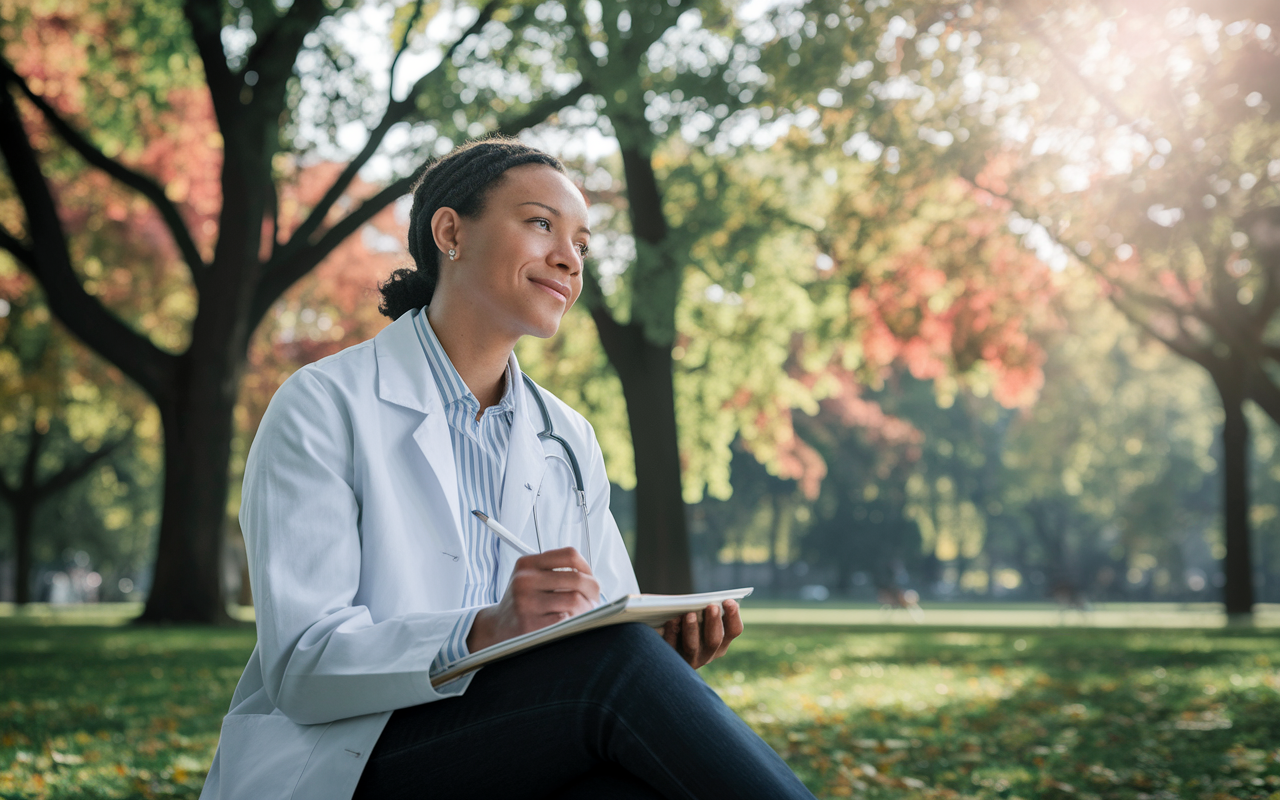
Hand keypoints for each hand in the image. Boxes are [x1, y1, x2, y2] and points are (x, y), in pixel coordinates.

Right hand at [467, 547, 597, 651]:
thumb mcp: (530, 577)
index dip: (587, 566)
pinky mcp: (529, 624)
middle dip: (593, 590)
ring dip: (586, 608)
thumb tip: (592, 578)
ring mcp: (525, 602)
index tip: (590, 578)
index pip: (569, 555)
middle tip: (595, 599)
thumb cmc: (523, 601)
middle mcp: (524, 580)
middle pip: (576, 578)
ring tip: (586, 612)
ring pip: (574, 600)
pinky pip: (565, 619)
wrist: (497, 626)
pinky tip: (570, 622)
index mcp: (526, 564)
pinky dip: (572, 621)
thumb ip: (556, 571)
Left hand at [662, 599, 742, 668]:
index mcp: (721, 641)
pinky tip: (671, 621)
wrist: (659, 648)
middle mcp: (708, 653)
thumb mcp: (698, 617)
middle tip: (712, 607)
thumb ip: (703, 609)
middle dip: (714, 622)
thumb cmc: (684, 622)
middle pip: (715, 640)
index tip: (728, 601)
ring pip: (693, 647)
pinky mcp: (672, 661)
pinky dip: (672, 634)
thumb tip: (700, 599)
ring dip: (692, 630)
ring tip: (689, 614)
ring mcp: (690, 660)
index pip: (734, 630)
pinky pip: (672, 649)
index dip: (733, 616)